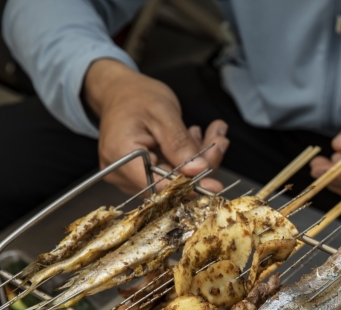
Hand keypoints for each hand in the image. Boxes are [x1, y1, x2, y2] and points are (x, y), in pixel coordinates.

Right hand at [84, 59, 228, 193]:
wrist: (120, 91)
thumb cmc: (136, 96)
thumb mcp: (162, 112)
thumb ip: (179, 143)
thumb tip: (198, 170)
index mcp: (121, 157)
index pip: (157, 186)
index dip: (187, 187)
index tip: (214, 184)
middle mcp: (121, 173)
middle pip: (168, 184)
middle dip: (199, 165)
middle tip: (220, 142)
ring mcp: (131, 176)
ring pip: (173, 178)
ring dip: (197, 159)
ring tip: (213, 134)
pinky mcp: (142, 174)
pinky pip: (170, 172)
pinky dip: (187, 158)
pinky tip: (196, 138)